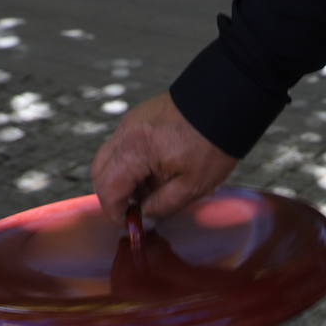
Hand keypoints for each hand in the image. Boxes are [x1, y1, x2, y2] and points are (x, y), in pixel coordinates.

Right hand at [92, 92, 238, 224]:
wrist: (225, 103)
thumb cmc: (213, 143)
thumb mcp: (192, 186)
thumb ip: (163, 205)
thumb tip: (145, 215)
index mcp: (135, 150)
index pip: (108, 188)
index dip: (114, 211)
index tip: (127, 223)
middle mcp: (126, 133)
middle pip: (100, 171)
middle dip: (112, 196)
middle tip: (133, 211)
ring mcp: (131, 122)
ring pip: (109, 157)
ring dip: (121, 179)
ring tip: (148, 191)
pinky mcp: (139, 117)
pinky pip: (122, 145)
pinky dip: (129, 163)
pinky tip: (154, 172)